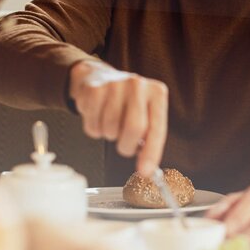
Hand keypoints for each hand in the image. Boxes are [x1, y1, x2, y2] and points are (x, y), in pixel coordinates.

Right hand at [69, 60, 167, 176]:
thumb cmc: (126, 101)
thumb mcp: (146, 112)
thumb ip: (149, 137)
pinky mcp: (94, 88)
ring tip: (110, 122)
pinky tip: (98, 115)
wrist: (99, 77)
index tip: (145, 171)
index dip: (151, 153)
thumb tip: (147, 168)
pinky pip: (92, 124)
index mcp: (157, 92)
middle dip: (127, 145)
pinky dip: (93, 128)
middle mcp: (138, 84)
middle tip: (124, 144)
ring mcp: (115, 84)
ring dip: (109, 134)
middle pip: (134, 128)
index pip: (157, 128)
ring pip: (110, 128)